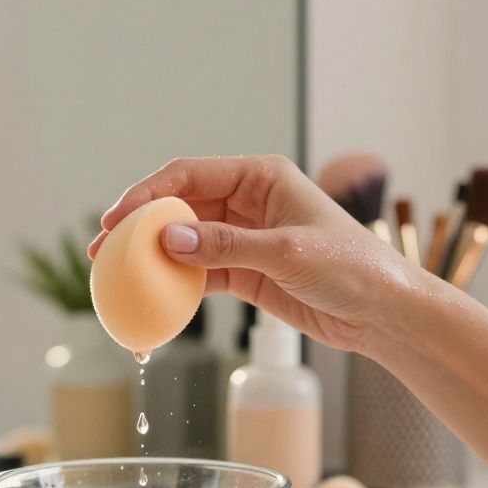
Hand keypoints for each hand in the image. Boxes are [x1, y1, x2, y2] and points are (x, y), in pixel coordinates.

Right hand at [90, 155, 428, 352]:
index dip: (147, 194)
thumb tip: (167, 239)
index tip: (116, 218)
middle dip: (141, 226)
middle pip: (179, 205)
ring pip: (184, 240)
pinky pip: (199, 272)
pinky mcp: (245, 271)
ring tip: (116, 274)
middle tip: (104, 249)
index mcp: (261, 176)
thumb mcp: (286, 252)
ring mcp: (244, 237)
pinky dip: (175, 283)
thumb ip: (225, 245)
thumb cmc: (351, 268)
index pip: (189, 175)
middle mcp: (248, 201)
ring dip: (151, 256)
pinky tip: (150, 296)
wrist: (383, 312)